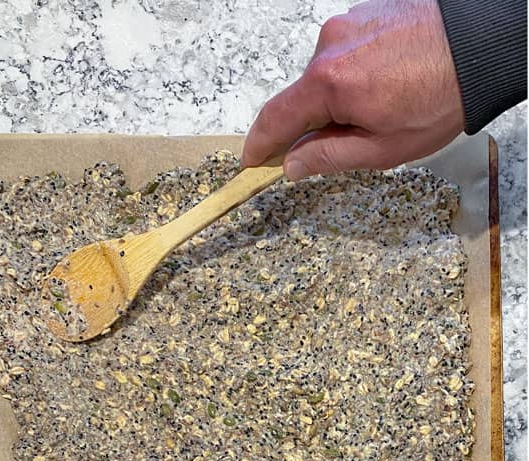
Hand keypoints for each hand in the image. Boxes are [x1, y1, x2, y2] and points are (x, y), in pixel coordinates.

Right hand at [242, 0, 463, 179]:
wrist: (487, 46)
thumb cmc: (444, 94)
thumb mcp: (384, 147)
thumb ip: (328, 156)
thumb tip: (293, 164)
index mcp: (329, 82)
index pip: (275, 118)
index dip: (259, 144)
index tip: (253, 159)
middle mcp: (330, 45)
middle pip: (303, 94)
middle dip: (317, 118)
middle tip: (349, 137)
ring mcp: (349, 23)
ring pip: (328, 71)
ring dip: (342, 91)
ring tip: (385, 101)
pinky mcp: (368, 11)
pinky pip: (349, 49)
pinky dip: (360, 68)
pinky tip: (392, 77)